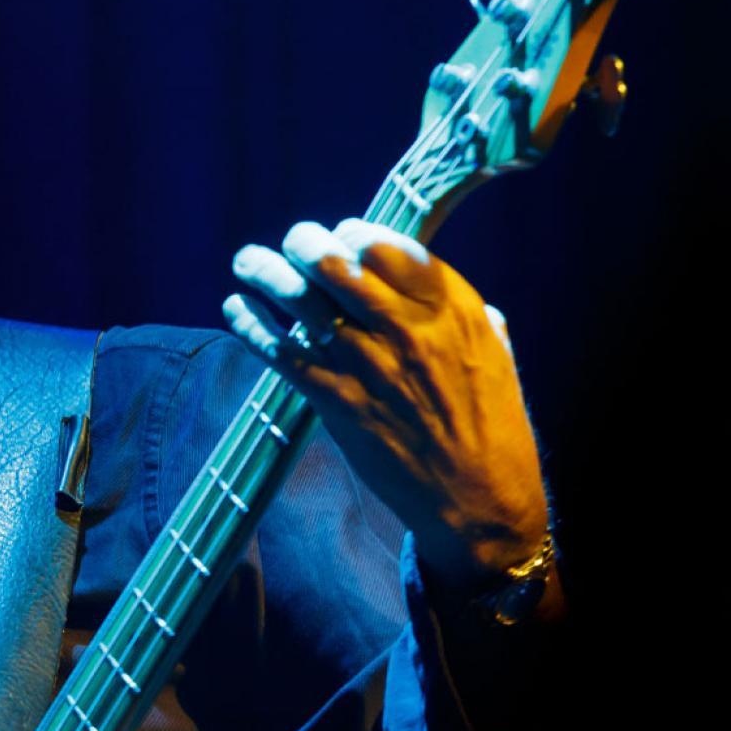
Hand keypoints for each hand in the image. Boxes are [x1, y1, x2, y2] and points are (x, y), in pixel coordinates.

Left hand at [222, 219, 549, 587]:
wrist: (480, 498)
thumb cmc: (492, 425)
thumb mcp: (496, 352)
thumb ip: (465, 312)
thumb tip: (434, 285)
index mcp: (449, 307)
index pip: (382, 241)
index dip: (350, 232)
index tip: (340, 237)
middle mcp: (405, 327)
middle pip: (330, 260)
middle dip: (301, 242)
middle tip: (293, 245)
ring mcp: (367, 364)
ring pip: (297, 298)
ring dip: (264, 270)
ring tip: (248, 261)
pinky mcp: (337, 401)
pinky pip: (278, 351)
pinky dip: (249, 324)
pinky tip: (235, 308)